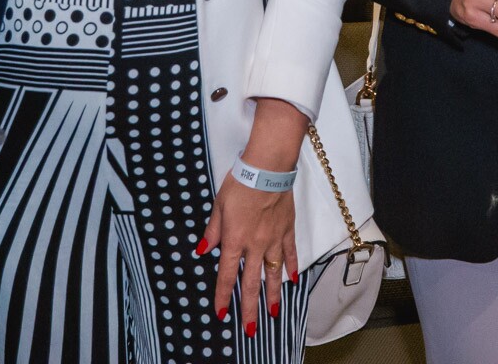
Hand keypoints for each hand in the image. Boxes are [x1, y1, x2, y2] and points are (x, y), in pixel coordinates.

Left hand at [198, 175, 298, 334]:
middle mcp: (255, 245)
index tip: (221, 313)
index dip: (223, 297)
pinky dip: (293, 267)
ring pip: (273, 273)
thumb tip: (202, 250)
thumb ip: (213, 231)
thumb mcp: (219, 206)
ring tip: (273, 313)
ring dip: (272, 295)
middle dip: (250, 307)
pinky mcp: (287, 230)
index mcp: (235, 240)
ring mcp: (273, 239)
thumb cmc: (240, 184)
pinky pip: (290, 253)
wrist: (267, 169)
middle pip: (252, 282)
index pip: (227, 275)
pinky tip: (294, 280)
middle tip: (251, 328)